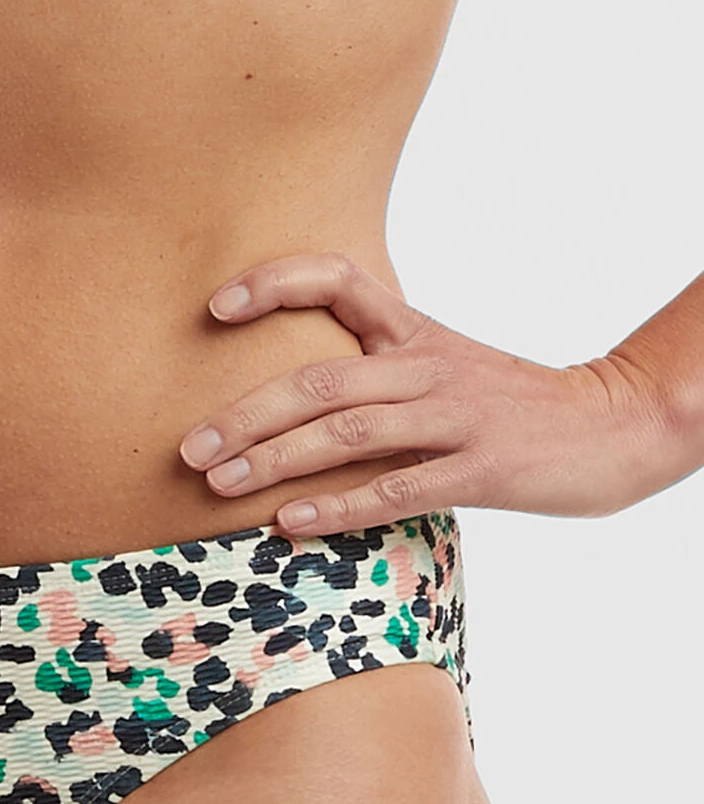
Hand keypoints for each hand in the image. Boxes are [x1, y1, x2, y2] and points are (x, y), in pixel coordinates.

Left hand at [179, 252, 680, 534]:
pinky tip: (287, 524)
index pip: (336, 279)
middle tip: (188, 448)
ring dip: (274, 460)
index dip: (273, 284)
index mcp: (412, 334)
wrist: (614, 426)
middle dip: (244, 414)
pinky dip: (336, 508)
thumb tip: (285, 395)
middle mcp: (426, 366)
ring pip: (347, 431)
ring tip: (218, 484)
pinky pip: (395, 488)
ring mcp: (455, 417)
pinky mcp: (481, 470)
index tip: (215, 309)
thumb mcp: (440, 366)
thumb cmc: (510, 405)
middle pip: (318, 377)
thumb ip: (372, 369)